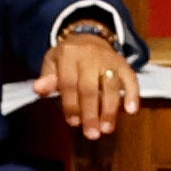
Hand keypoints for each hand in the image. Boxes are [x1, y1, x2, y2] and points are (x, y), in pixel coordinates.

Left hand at [39, 23, 136, 144]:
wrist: (89, 37)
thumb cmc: (68, 57)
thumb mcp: (52, 62)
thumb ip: (47, 78)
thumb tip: (38, 89)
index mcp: (68, 54)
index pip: (69, 83)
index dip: (71, 104)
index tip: (73, 122)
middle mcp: (89, 55)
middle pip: (90, 87)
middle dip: (91, 112)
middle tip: (92, 134)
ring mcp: (108, 59)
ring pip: (111, 86)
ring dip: (110, 109)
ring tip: (107, 129)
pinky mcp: (123, 63)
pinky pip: (130, 79)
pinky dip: (132, 94)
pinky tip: (131, 110)